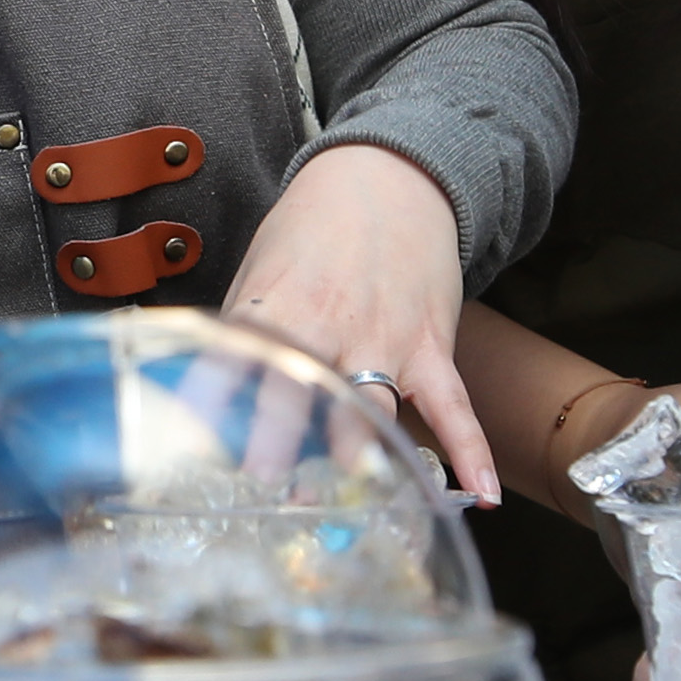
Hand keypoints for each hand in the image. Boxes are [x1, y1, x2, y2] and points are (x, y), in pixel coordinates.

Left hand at [220, 141, 483, 496]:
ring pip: (376, 407)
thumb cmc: (312, 230)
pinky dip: (471, 451)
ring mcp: (387, 341)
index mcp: (277, 306)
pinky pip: (454, 407)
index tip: (202, 441)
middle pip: (307, 388)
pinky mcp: (431, 348)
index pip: (241, 357)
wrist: (388, 179)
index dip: (220, 397)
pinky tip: (480, 493)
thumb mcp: (260, 269)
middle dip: (287, 436)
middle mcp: (331, 326)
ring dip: (363, 455)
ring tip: (353, 501)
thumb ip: (240, 330)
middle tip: (268, 481)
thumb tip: (199, 389)